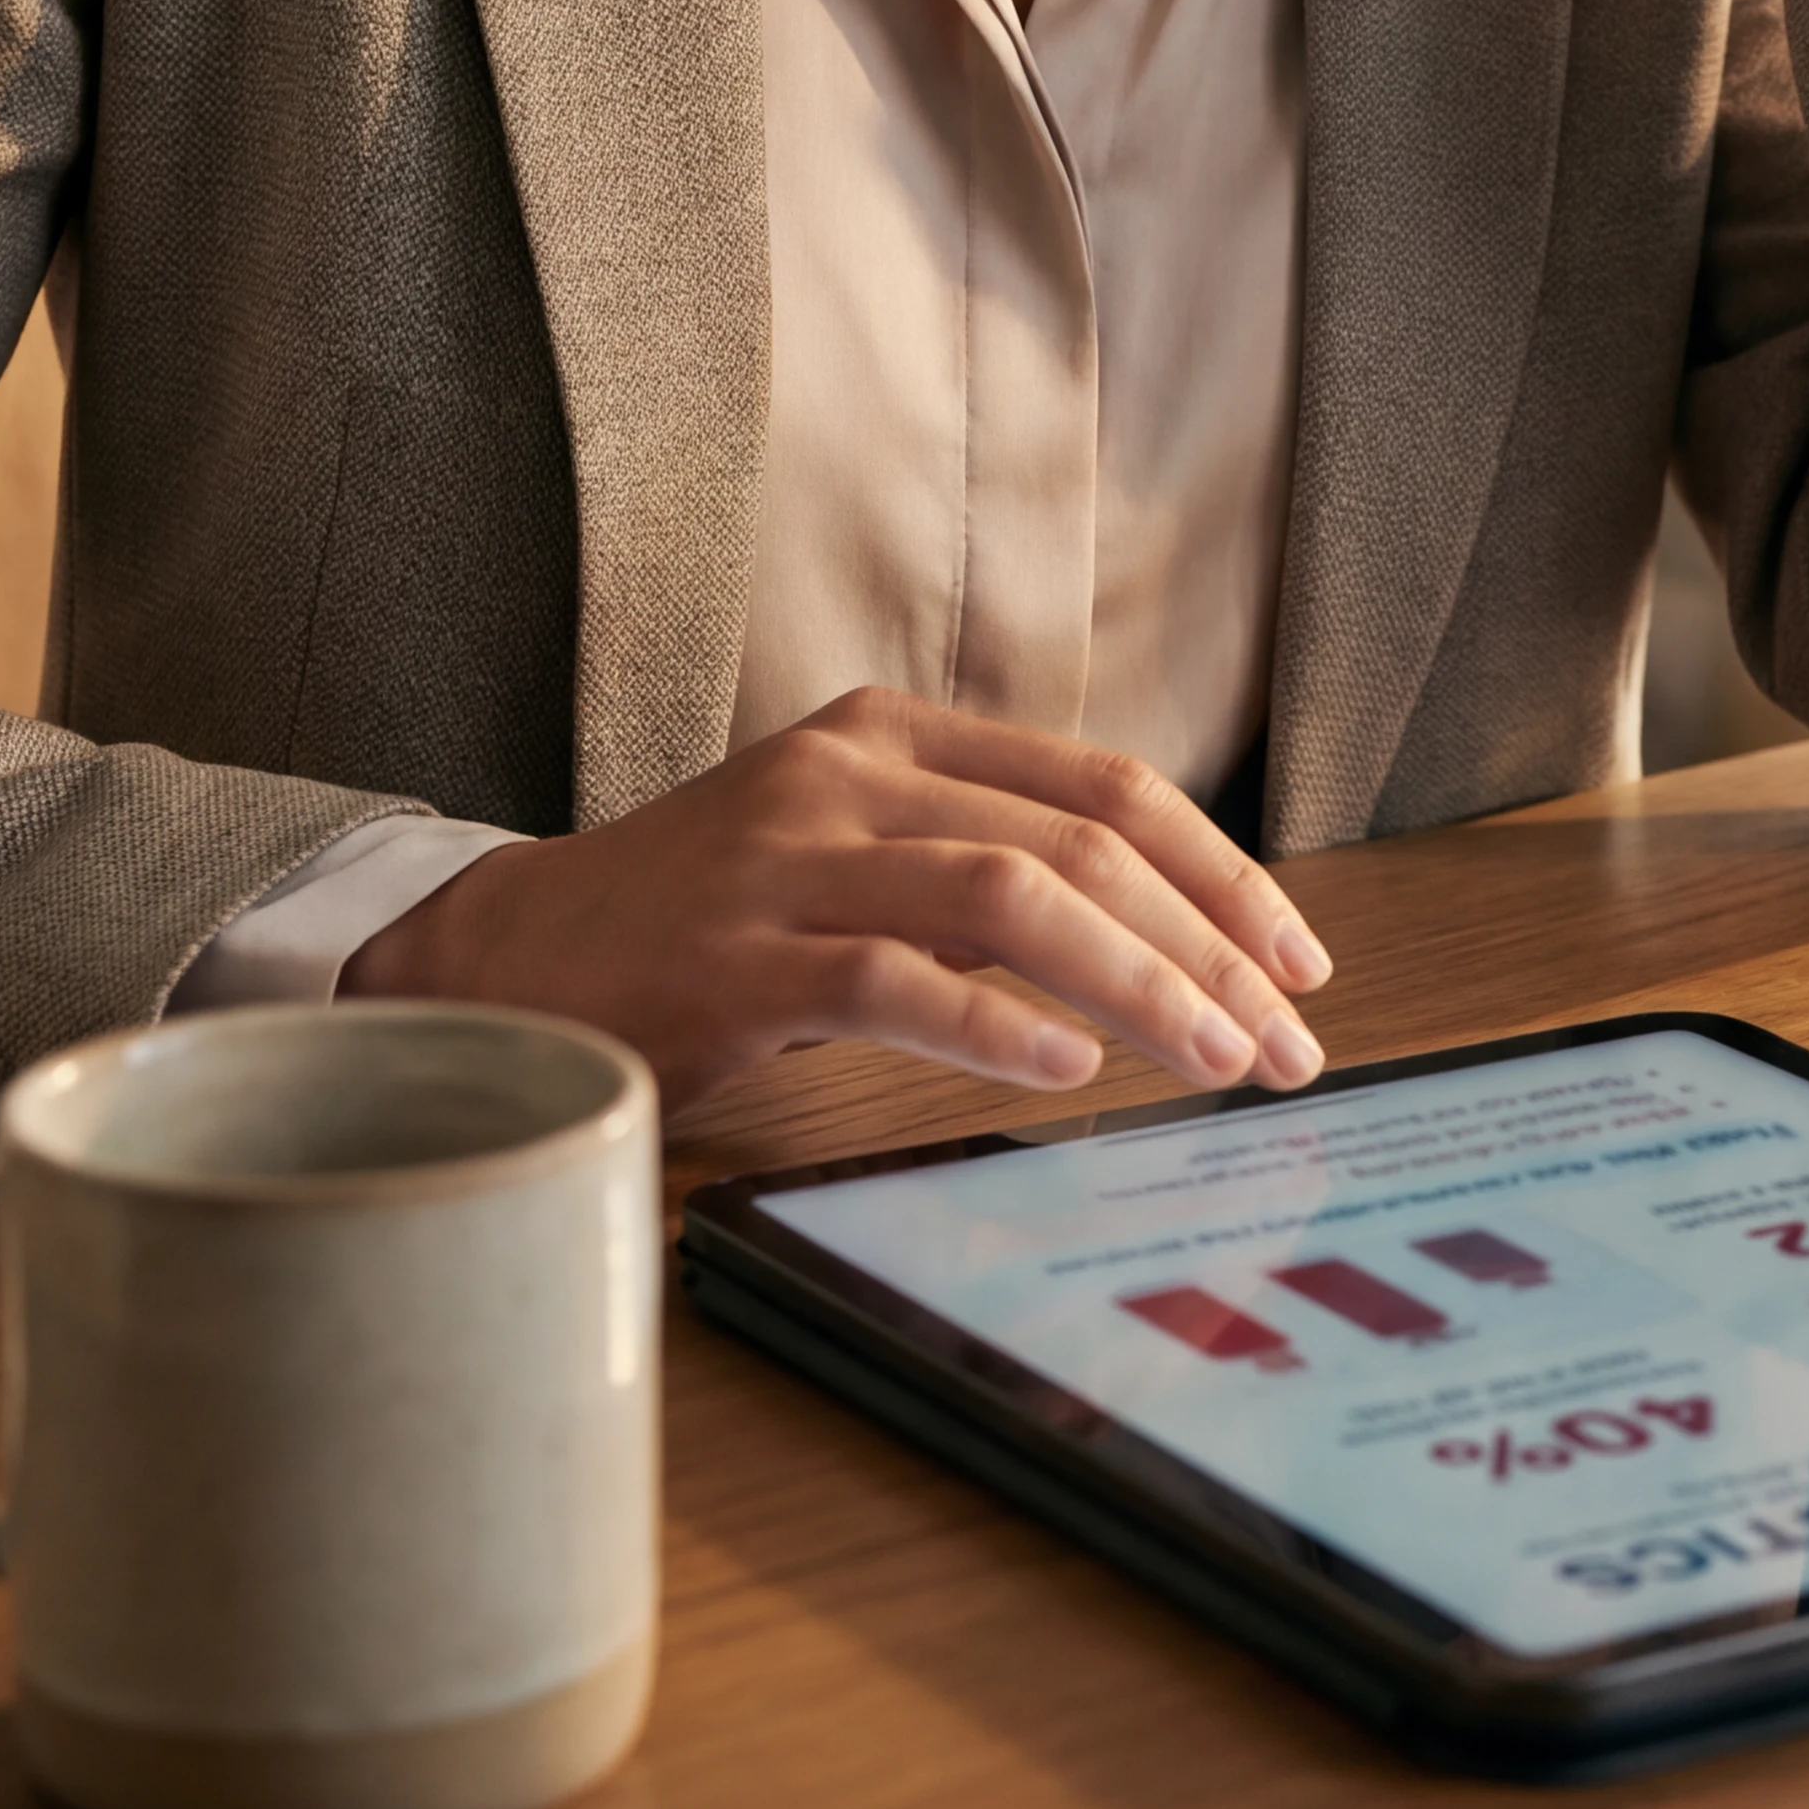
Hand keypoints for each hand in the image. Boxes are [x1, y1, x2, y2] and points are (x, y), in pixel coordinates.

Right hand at [341, 690, 1333, 1123]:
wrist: (510, 959)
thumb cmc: (705, 923)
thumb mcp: (852, 856)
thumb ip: (980, 869)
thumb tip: (1162, 945)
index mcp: (894, 737)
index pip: (1103, 784)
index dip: (1220, 870)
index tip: (1299, 960)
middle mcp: (849, 777)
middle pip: (1080, 841)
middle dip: (1208, 945)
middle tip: (1288, 1044)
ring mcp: (788, 862)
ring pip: (1009, 898)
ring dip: (1138, 985)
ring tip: (1217, 1062)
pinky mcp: (736, 959)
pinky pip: (893, 980)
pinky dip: (996, 1026)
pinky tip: (1068, 1070)